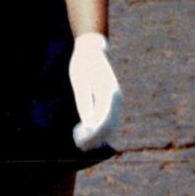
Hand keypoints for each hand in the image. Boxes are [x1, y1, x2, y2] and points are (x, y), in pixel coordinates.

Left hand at [69, 32, 122, 149]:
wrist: (92, 50)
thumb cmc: (83, 64)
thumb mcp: (79, 81)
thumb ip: (84, 100)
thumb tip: (88, 122)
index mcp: (109, 92)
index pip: (104, 120)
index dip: (92, 133)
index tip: (79, 139)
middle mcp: (116, 98)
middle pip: (110, 126)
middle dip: (95, 138)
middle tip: (78, 145)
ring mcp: (116, 101)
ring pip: (111, 126)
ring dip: (98, 136)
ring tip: (81, 142)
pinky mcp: (111, 102)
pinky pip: (109, 121)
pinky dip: (100, 130)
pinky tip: (86, 133)